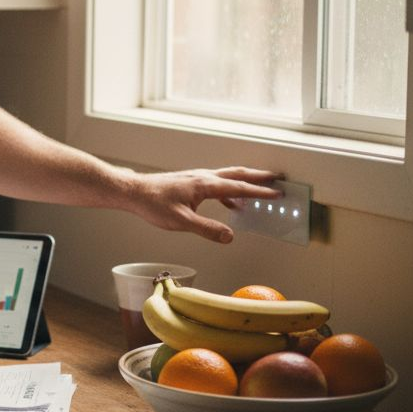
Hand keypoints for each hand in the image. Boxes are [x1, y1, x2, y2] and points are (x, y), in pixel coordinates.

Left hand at [127, 166, 281, 242]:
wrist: (134, 192)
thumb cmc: (154, 204)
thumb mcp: (181, 222)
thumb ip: (207, 229)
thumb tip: (230, 236)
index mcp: (205, 185)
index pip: (239, 187)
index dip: (260, 191)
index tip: (278, 193)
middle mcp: (204, 177)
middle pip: (238, 174)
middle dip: (259, 176)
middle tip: (278, 177)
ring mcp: (197, 178)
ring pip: (228, 176)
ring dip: (246, 180)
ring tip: (260, 188)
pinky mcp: (191, 182)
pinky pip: (217, 183)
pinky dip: (230, 190)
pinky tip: (231, 202)